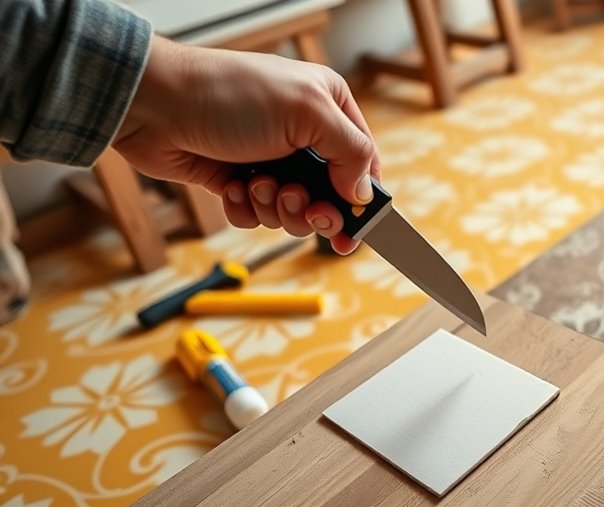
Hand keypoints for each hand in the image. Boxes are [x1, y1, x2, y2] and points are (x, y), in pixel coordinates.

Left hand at [113, 37, 380, 254]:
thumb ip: (350, 152)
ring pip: (293, 211)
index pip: (363, 162)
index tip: (355, 231)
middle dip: (313, 209)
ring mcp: (270, 159)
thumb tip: (364, 195)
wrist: (156, 104)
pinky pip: (256, 214)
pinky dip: (245, 208)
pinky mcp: (238, 180)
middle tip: (300, 205)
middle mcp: (303, 135)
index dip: (363, 201)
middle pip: (331, 196)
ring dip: (275, 206)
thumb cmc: (231, 95)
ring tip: (255, 184)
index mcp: (329, 108)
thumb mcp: (307, 112)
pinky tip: (231, 186)